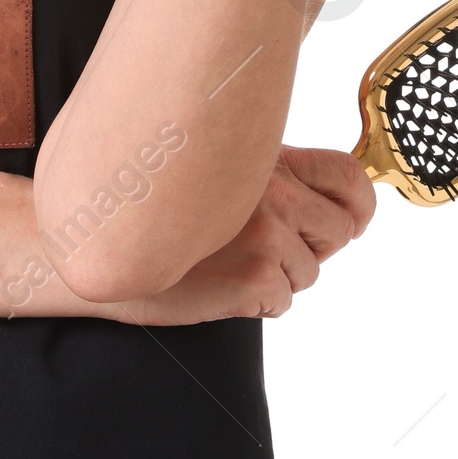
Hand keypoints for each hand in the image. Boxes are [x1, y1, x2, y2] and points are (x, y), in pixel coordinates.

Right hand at [120, 146, 375, 325]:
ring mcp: (265, 232)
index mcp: (266, 157)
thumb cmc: (151, 205)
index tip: (352, 219)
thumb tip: (323, 202)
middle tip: (270, 248)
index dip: (358, 204)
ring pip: (310, 271)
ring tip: (229, 263)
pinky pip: (283, 300)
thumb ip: (265, 174)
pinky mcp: (254, 275)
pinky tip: (220, 284)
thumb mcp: (212, 170)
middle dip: (312, 247)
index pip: (347, 174)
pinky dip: (257, 301)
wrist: (99, 241)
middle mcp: (271, 189)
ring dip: (278, 277)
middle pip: (337, 230)